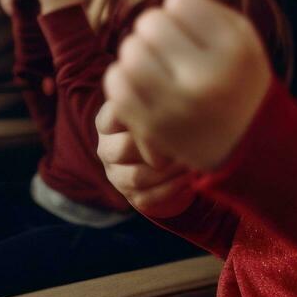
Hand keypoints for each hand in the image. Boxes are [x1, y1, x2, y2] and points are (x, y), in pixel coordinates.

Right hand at [95, 100, 196, 217]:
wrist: (169, 159)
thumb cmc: (165, 122)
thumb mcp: (157, 106)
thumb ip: (156, 98)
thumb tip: (174, 98)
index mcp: (107, 121)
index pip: (116, 114)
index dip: (144, 116)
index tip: (173, 113)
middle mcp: (106, 147)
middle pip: (123, 149)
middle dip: (157, 147)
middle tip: (185, 142)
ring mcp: (115, 174)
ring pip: (136, 176)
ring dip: (168, 171)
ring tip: (190, 160)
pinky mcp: (130, 196)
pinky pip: (147, 197)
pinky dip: (171, 188)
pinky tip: (189, 178)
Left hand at [103, 0, 271, 170]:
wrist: (246, 142)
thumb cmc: (237, 76)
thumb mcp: (243, 38)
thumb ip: (208, 9)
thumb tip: (166, 1)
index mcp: (234, 51)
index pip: (180, 1)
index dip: (180, 9)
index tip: (190, 27)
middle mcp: (207, 80)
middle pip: (149, 23)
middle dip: (154, 28)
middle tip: (165, 44)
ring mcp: (177, 107)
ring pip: (129, 53)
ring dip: (135, 51)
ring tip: (151, 61)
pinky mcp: (153, 128)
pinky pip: (116, 86)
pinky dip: (122, 77)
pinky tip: (139, 82)